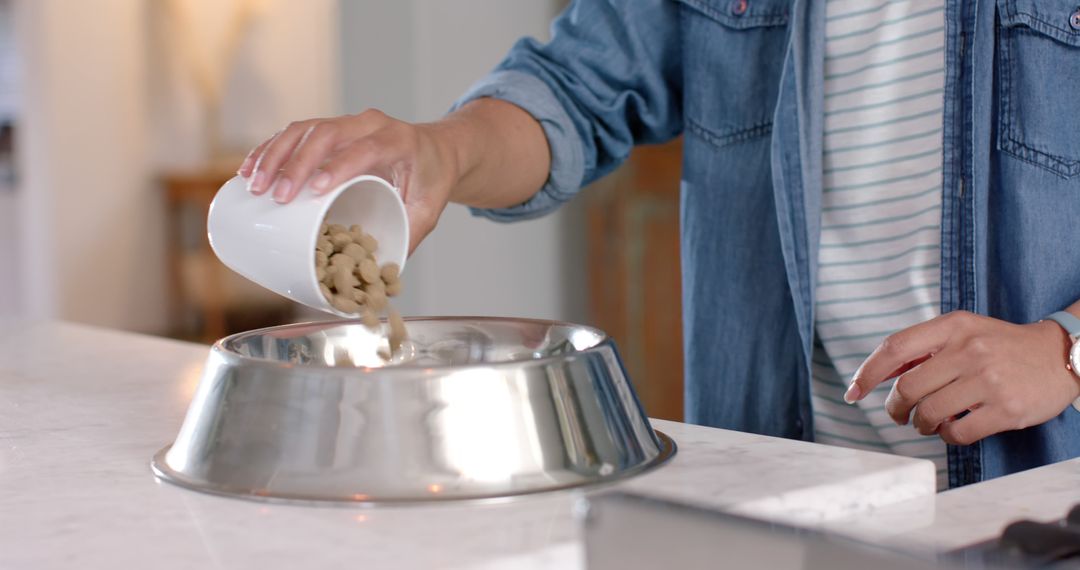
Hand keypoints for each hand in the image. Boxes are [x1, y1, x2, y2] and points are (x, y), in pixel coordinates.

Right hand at [237, 109, 459, 254]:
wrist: (438, 149)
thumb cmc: (432, 180)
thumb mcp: (428, 209)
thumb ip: (410, 237)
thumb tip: (383, 272)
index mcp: (398, 141)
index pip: (365, 148)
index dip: (340, 166)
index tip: (316, 189)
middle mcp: (370, 124)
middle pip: (327, 133)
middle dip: (297, 163)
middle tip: (276, 196)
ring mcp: (347, 123)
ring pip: (304, 129)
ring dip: (275, 155)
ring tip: (254, 184)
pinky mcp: (330, 128)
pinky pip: (295, 132)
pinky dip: (270, 149)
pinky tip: (250, 169)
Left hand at [845, 310, 1079, 444]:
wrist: (1060, 355)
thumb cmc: (1001, 346)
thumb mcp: (963, 331)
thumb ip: (923, 348)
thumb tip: (876, 373)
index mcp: (954, 327)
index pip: (895, 348)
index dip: (867, 373)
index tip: (853, 392)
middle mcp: (969, 350)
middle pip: (907, 388)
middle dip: (894, 408)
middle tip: (899, 415)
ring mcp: (989, 380)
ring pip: (928, 413)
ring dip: (921, 424)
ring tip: (928, 421)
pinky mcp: (1007, 409)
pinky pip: (957, 432)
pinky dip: (947, 436)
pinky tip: (952, 428)